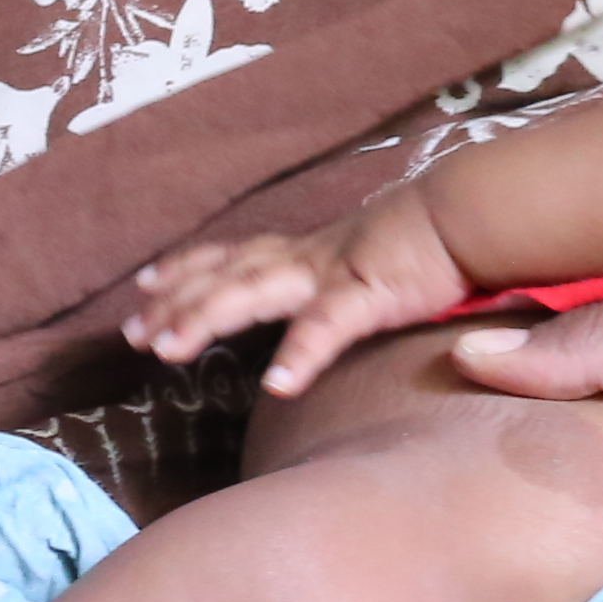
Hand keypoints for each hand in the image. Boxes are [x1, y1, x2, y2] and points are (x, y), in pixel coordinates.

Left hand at [130, 190, 467, 392]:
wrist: (472, 216)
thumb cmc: (428, 246)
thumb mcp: (364, 271)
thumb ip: (335, 298)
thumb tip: (312, 321)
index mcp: (307, 254)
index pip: (234, 257)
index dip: (187, 269)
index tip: (146, 284)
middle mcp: (307, 258)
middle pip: (225, 276)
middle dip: (173, 302)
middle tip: (130, 333)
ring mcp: (333, 272)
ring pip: (253, 292)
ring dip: (204, 318)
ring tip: (166, 350)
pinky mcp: (370, 291)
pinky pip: (328, 325)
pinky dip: (301, 351)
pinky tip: (278, 386)